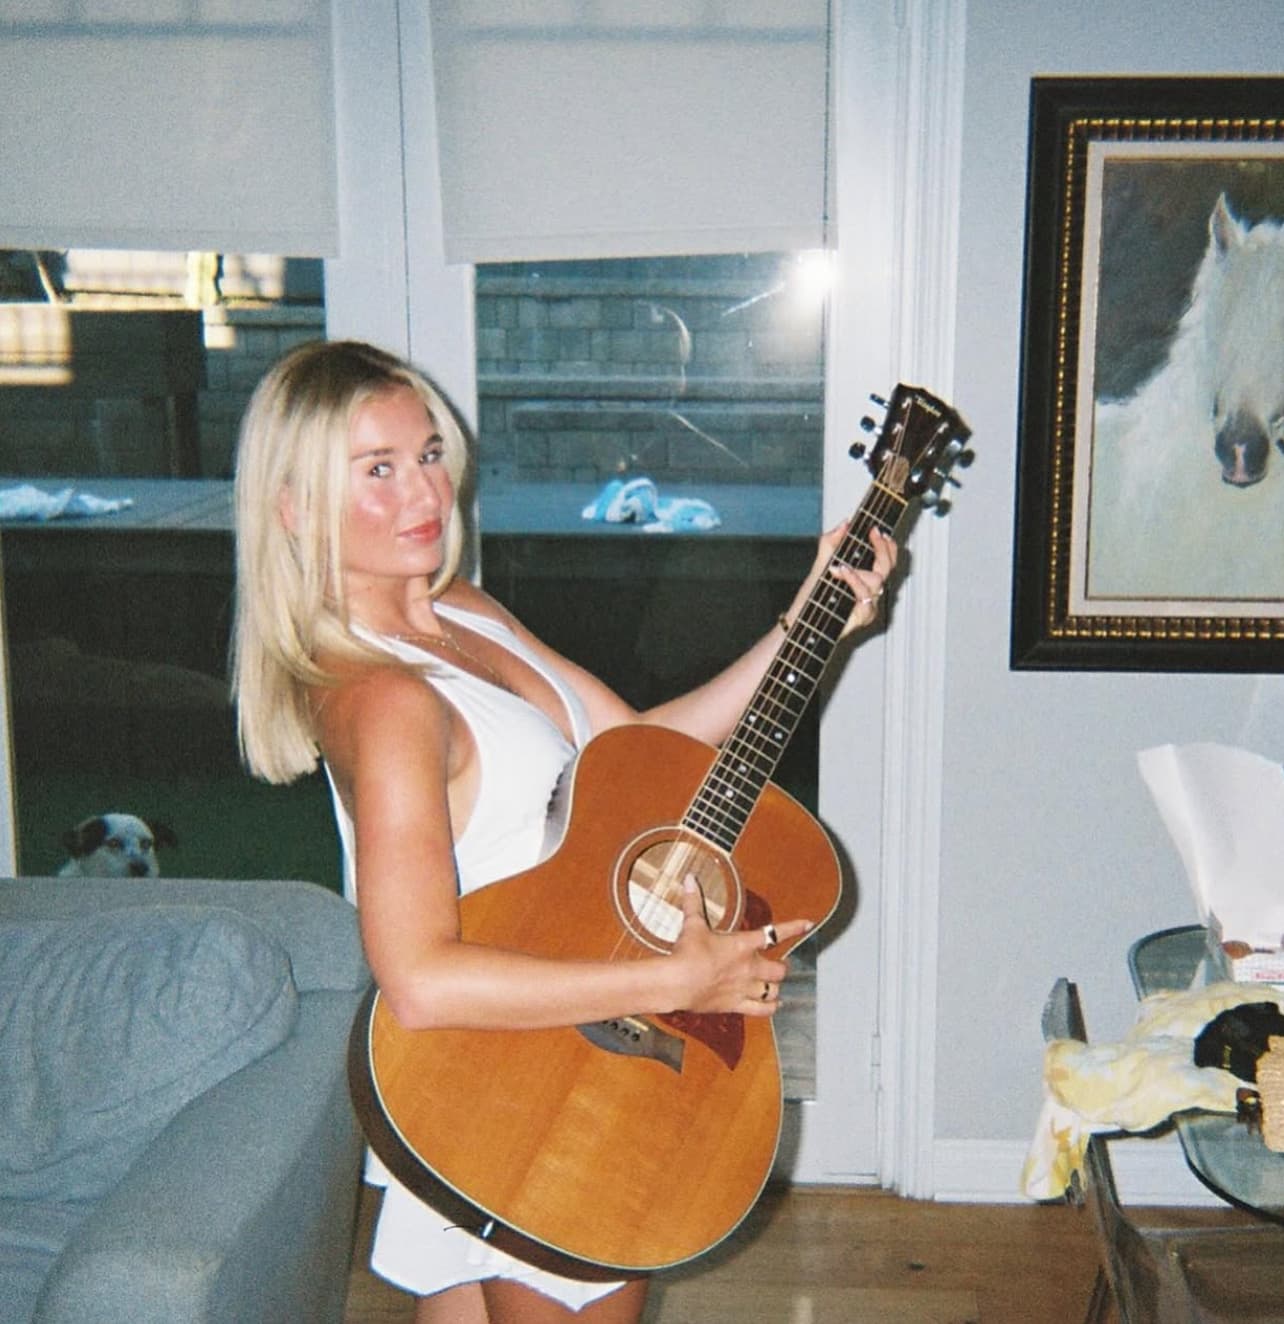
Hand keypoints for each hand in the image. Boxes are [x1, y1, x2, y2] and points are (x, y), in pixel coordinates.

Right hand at [666, 877, 812, 1017]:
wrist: (677, 982)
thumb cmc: (686, 953)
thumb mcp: (692, 924)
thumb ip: (694, 902)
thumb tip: (690, 879)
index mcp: (743, 944)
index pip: (775, 933)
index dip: (794, 928)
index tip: (808, 924)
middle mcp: (749, 967)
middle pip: (780, 969)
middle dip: (782, 967)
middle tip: (779, 965)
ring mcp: (745, 988)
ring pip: (773, 990)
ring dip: (775, 987)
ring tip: (773, 985)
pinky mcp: (736, 1005)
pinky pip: (762, 1010)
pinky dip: (770, 1008)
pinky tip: (774, 1006)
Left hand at [821, 523, 897, 635]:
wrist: (801, 618)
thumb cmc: (813, 596)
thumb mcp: (821, 563)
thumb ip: (831, 542)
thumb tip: (844, 523)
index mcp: (864, 576)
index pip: (886, 558)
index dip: (887, 544)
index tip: (877, 529)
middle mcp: (870, 589)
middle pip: (888, 566)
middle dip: (882, 547)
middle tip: (872, 535)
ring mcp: (869, 603)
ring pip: (876, 581)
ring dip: (857, 570)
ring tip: (838, 567)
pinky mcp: (864, 615)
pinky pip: (865, 596)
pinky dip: (853, 581)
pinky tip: (841, 573)